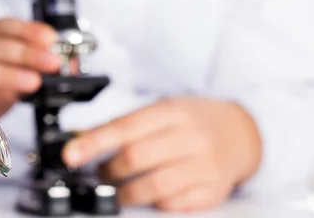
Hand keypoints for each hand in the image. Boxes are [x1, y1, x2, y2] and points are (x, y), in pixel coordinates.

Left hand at [62, 98, 261, 212]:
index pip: (125, 126)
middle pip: (136, 158)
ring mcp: (204, 165)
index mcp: (172, 111)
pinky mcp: (213, 190)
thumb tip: (84, 140)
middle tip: (100, 174)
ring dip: (127, 192)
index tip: (71, 155)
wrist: (241, 132)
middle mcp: (190, 136)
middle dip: (109, 171)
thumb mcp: (164, 109)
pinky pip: (175, 204)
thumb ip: (129, 125)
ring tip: (118, 190)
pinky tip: (151, 195)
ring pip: (154, 186)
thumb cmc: (194, 120)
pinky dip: (156, 203)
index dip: (94, 142)